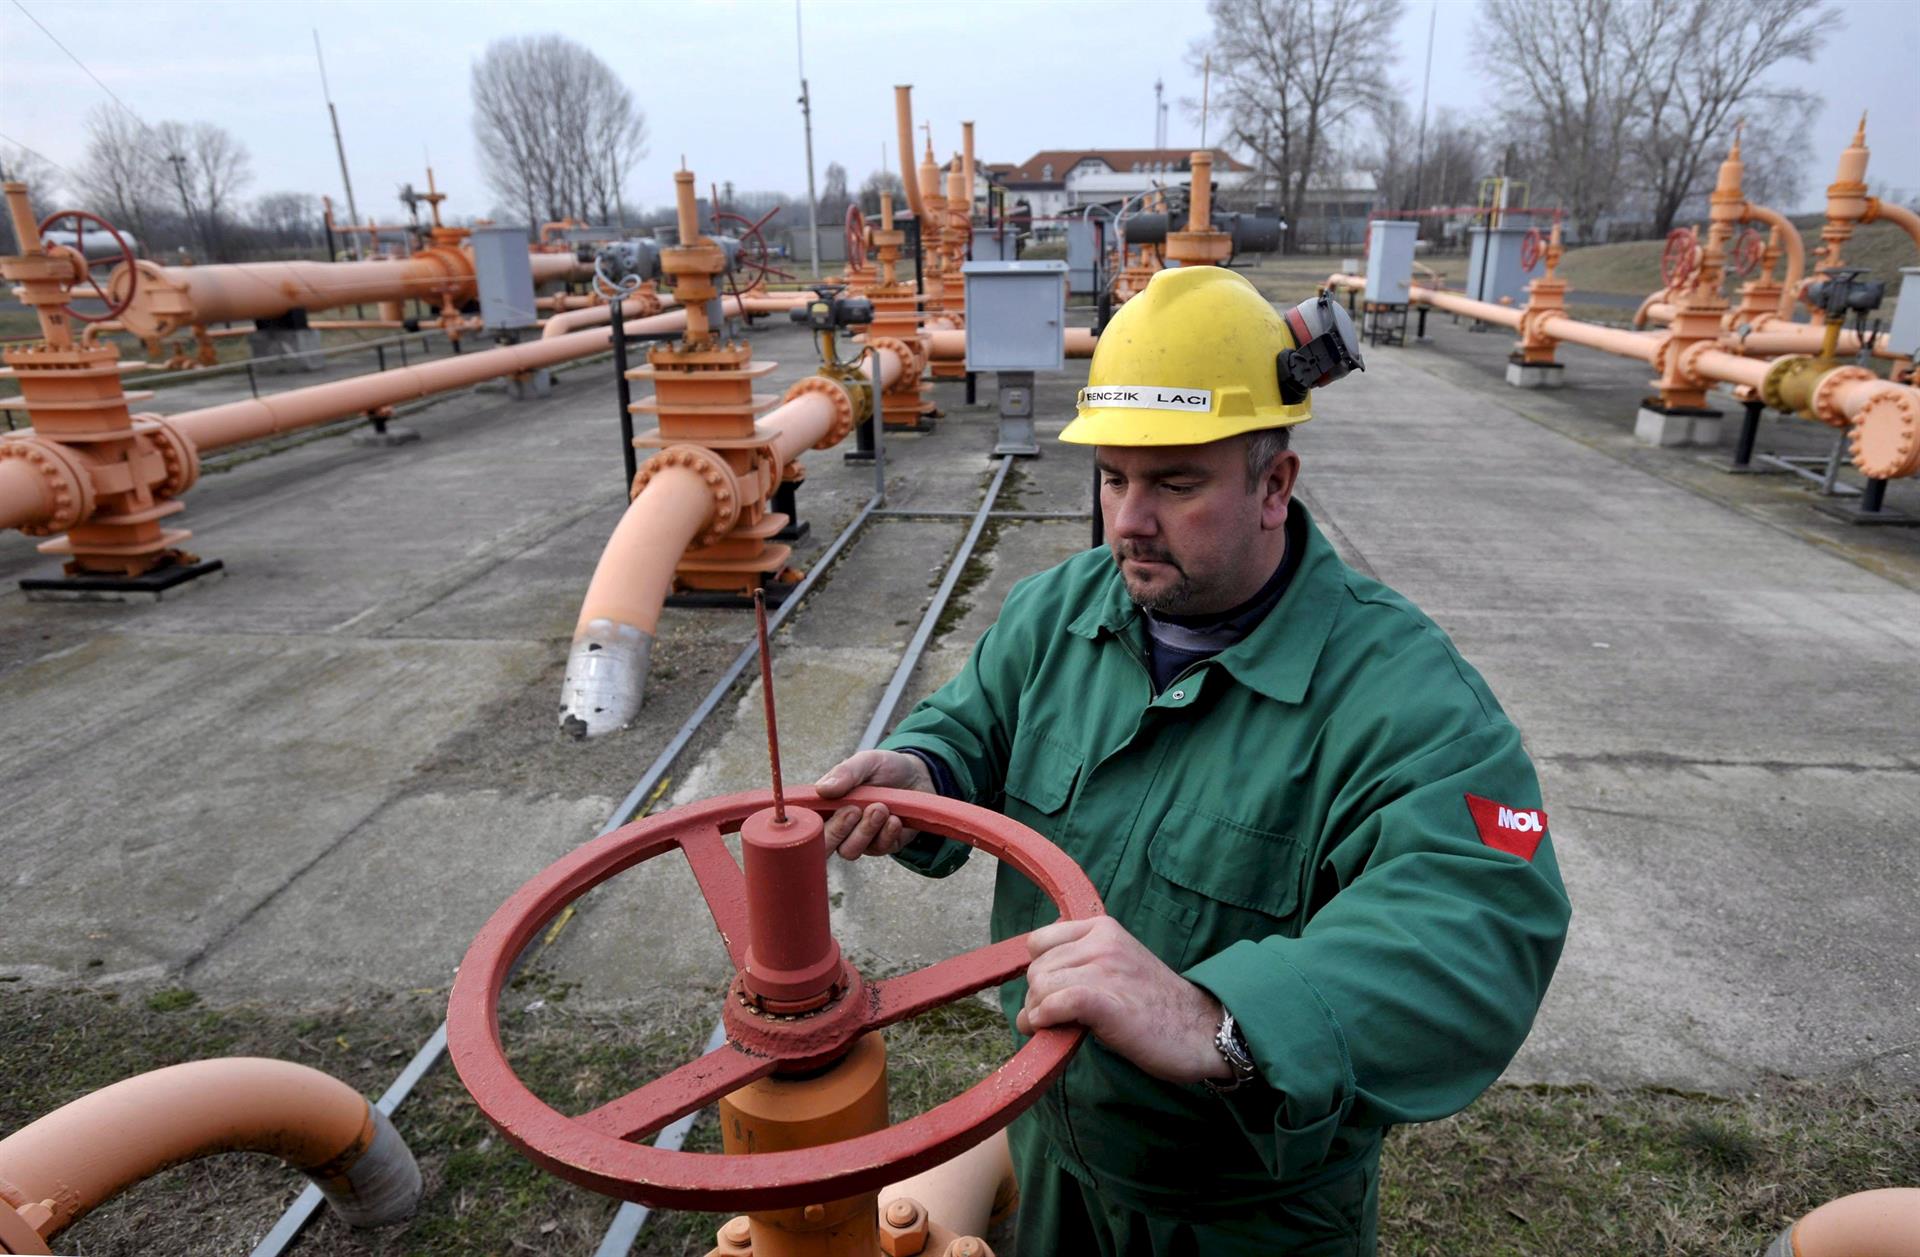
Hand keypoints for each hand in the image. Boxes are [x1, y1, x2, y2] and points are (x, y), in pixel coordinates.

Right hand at [816, 749, 935, 859]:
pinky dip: (886, 834)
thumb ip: (845, 773)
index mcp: (827, 806)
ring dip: (865, 830)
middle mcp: (839, 826)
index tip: (825, 809)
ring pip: (850, 850)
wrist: (919, 776)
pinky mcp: (882, 845)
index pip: (807, 824)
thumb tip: (822, 789)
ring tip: (880, 808)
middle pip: (823, 846)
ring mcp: (860, 838)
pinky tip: (895, 819)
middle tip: (854, 810)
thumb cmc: (885, 768)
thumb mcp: (866, 762)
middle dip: (836, 832)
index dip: (807, 826)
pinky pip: (878, 849)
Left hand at [1016, 916, 1232, 1085]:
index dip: (1041, 970)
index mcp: (1104, 929)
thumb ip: (1084, 964)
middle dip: (1038, 998)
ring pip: (1041, 986)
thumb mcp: (1120, 966)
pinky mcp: (1104, 1001)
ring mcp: (1104, 969)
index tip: (1054, 992)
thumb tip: (1035, 988)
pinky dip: (1046, 1020)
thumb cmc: (1158, 1006)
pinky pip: (1053, 1004)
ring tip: (1059, 1027)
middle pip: (1037, 968)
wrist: (1201, 1031)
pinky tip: (1056, 1030)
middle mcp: (1102, 942)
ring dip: (1039, 1013)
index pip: (1040, 941)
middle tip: (1057, 1019)